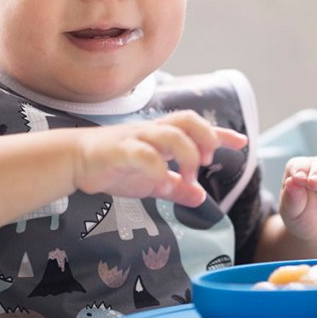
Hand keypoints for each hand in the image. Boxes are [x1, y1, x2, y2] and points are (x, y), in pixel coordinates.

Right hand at [73, 110, 247, 206]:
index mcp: (161, 136)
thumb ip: (175, 188)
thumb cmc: (114, 166)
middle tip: (208, 159)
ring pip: (169, 133)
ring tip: (190, 174)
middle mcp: (152, 132)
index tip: (242, 142)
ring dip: (187, 152)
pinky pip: (142, 153)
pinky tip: (162, 179)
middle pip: (186, 120)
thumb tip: (200, 197)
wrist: (74, 160)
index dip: (221, 134)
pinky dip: (157, 166)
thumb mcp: (151, 181)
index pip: (196, 128)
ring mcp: (135, 138)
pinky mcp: (118, 149)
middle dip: (205, 136)